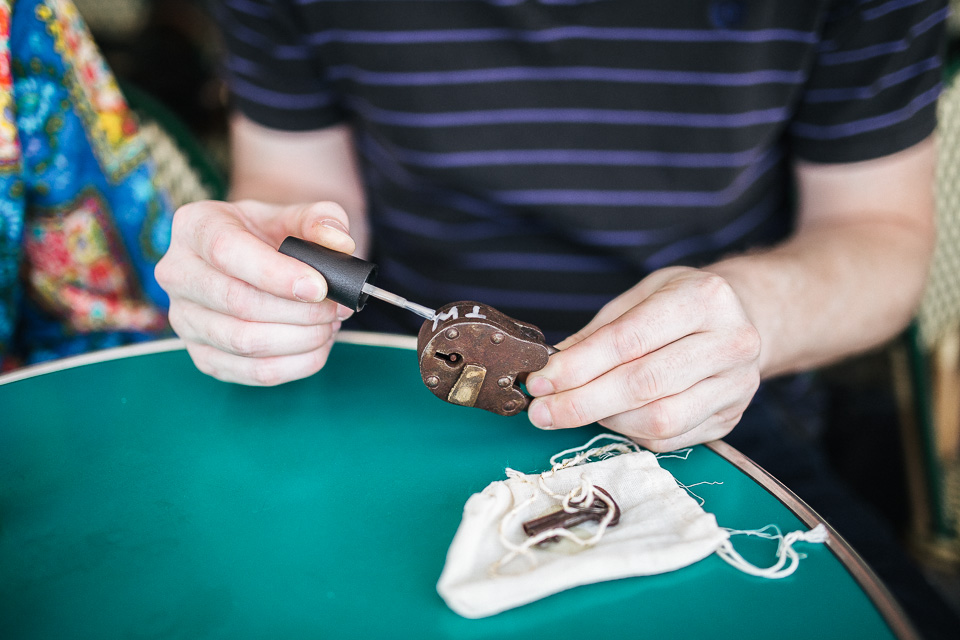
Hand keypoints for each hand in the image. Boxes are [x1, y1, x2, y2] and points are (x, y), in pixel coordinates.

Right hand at [155, 199, 356, 384]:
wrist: (254, 261)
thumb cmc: (272, 235)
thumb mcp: (294, 215)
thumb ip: (320, 219)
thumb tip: (340, 244)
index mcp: (195, 226)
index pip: (227, 252)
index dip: (277, 274)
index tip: (320, 287)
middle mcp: (178, 274)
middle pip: (238, 303)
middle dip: (300, 311)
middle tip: (338, 308)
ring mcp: (185, 320)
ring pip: (246, 342)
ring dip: (302, 339)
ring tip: (330, 324)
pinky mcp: (203, 357)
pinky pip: (254, 372)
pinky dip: (297, 364)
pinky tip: (318, 345)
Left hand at [525, 267, 760, 451]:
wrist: (743, 316)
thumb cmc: (681, 303)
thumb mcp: (641, 296)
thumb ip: (598, 333)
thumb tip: (551, 371)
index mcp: (704, 298)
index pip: (629, 340)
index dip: (579, 366)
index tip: (540, 382)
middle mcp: (731, 342)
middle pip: (644, 384)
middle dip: (583, 402)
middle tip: (542, 412)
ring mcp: (737, 384)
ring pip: (659, 418)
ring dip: (605, 420)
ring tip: (573, 411)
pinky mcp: (731, 416)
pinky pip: (670, 438)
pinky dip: (630, 432)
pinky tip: (609, 418)